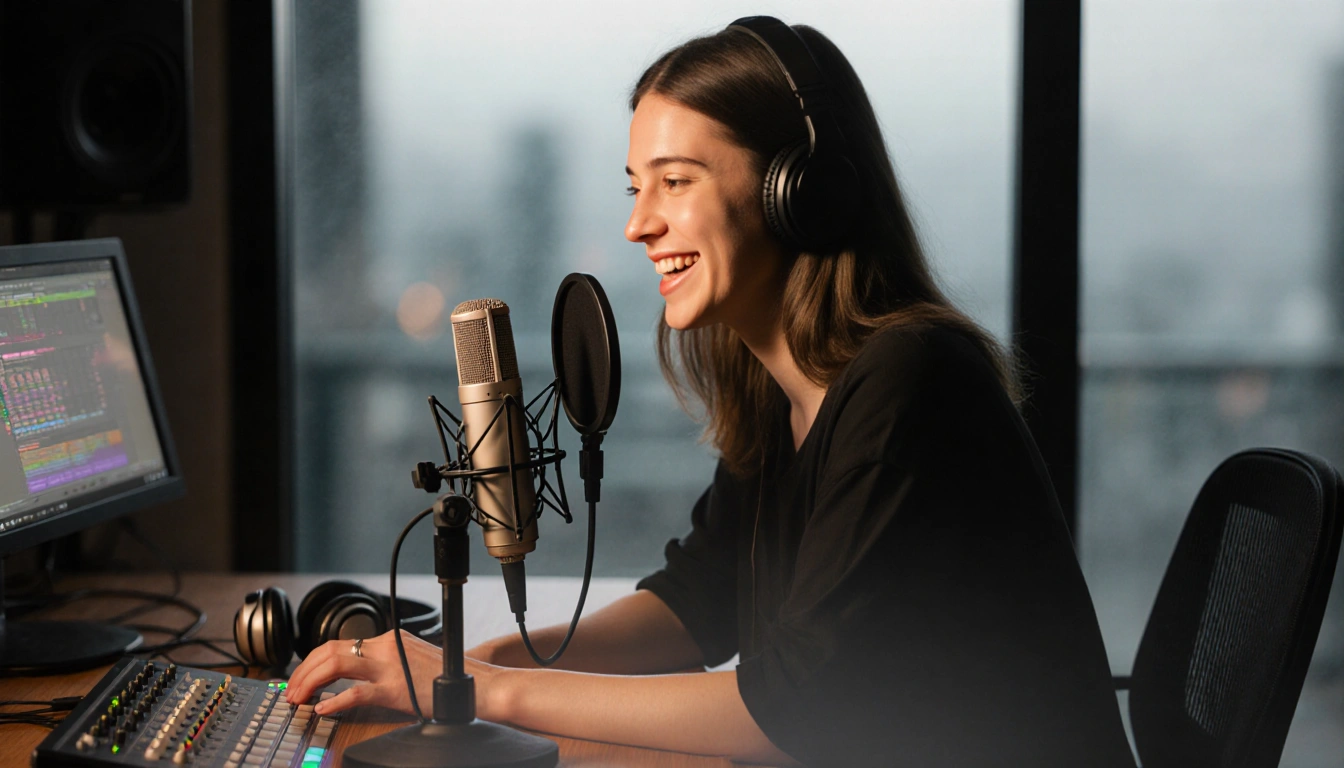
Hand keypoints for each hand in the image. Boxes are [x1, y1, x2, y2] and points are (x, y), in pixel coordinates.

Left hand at [286, 630, 508, 717]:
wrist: (472, 684)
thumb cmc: (444, 676)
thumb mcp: (409, 658)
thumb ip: (384, 661)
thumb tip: (352, 676)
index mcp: (387, 639)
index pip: (337, 643)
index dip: (312, 662)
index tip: (301, 678)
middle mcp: (385, 646)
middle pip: (329, 650)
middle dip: (303, 671)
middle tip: (291, 690)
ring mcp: (389, 666)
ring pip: (336, 664)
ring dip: (310, 681)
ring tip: (299, 698)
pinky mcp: (394, 688)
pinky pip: (356, 693)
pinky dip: (334, 701)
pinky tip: (323, 709)